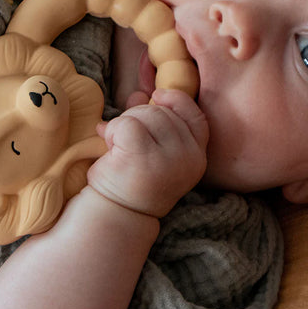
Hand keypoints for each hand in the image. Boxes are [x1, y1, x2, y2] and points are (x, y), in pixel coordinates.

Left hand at [87, 89, 208, 217]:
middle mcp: (190, 157)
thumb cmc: (134, 181)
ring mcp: (169, 158)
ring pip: (145, 114)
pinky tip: (110, 146)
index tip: (157, 95)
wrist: (117, 214)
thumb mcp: (152, 151)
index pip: (195, 116)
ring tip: (116, 145)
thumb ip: (151, 122)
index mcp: (197, 156)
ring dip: (123, 124)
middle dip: (137, 117)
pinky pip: (127, 124)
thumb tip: (138, 94)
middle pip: (162, 112)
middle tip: (122, 138)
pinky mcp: (144, 157)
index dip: (177, 100)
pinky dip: (113, 129)